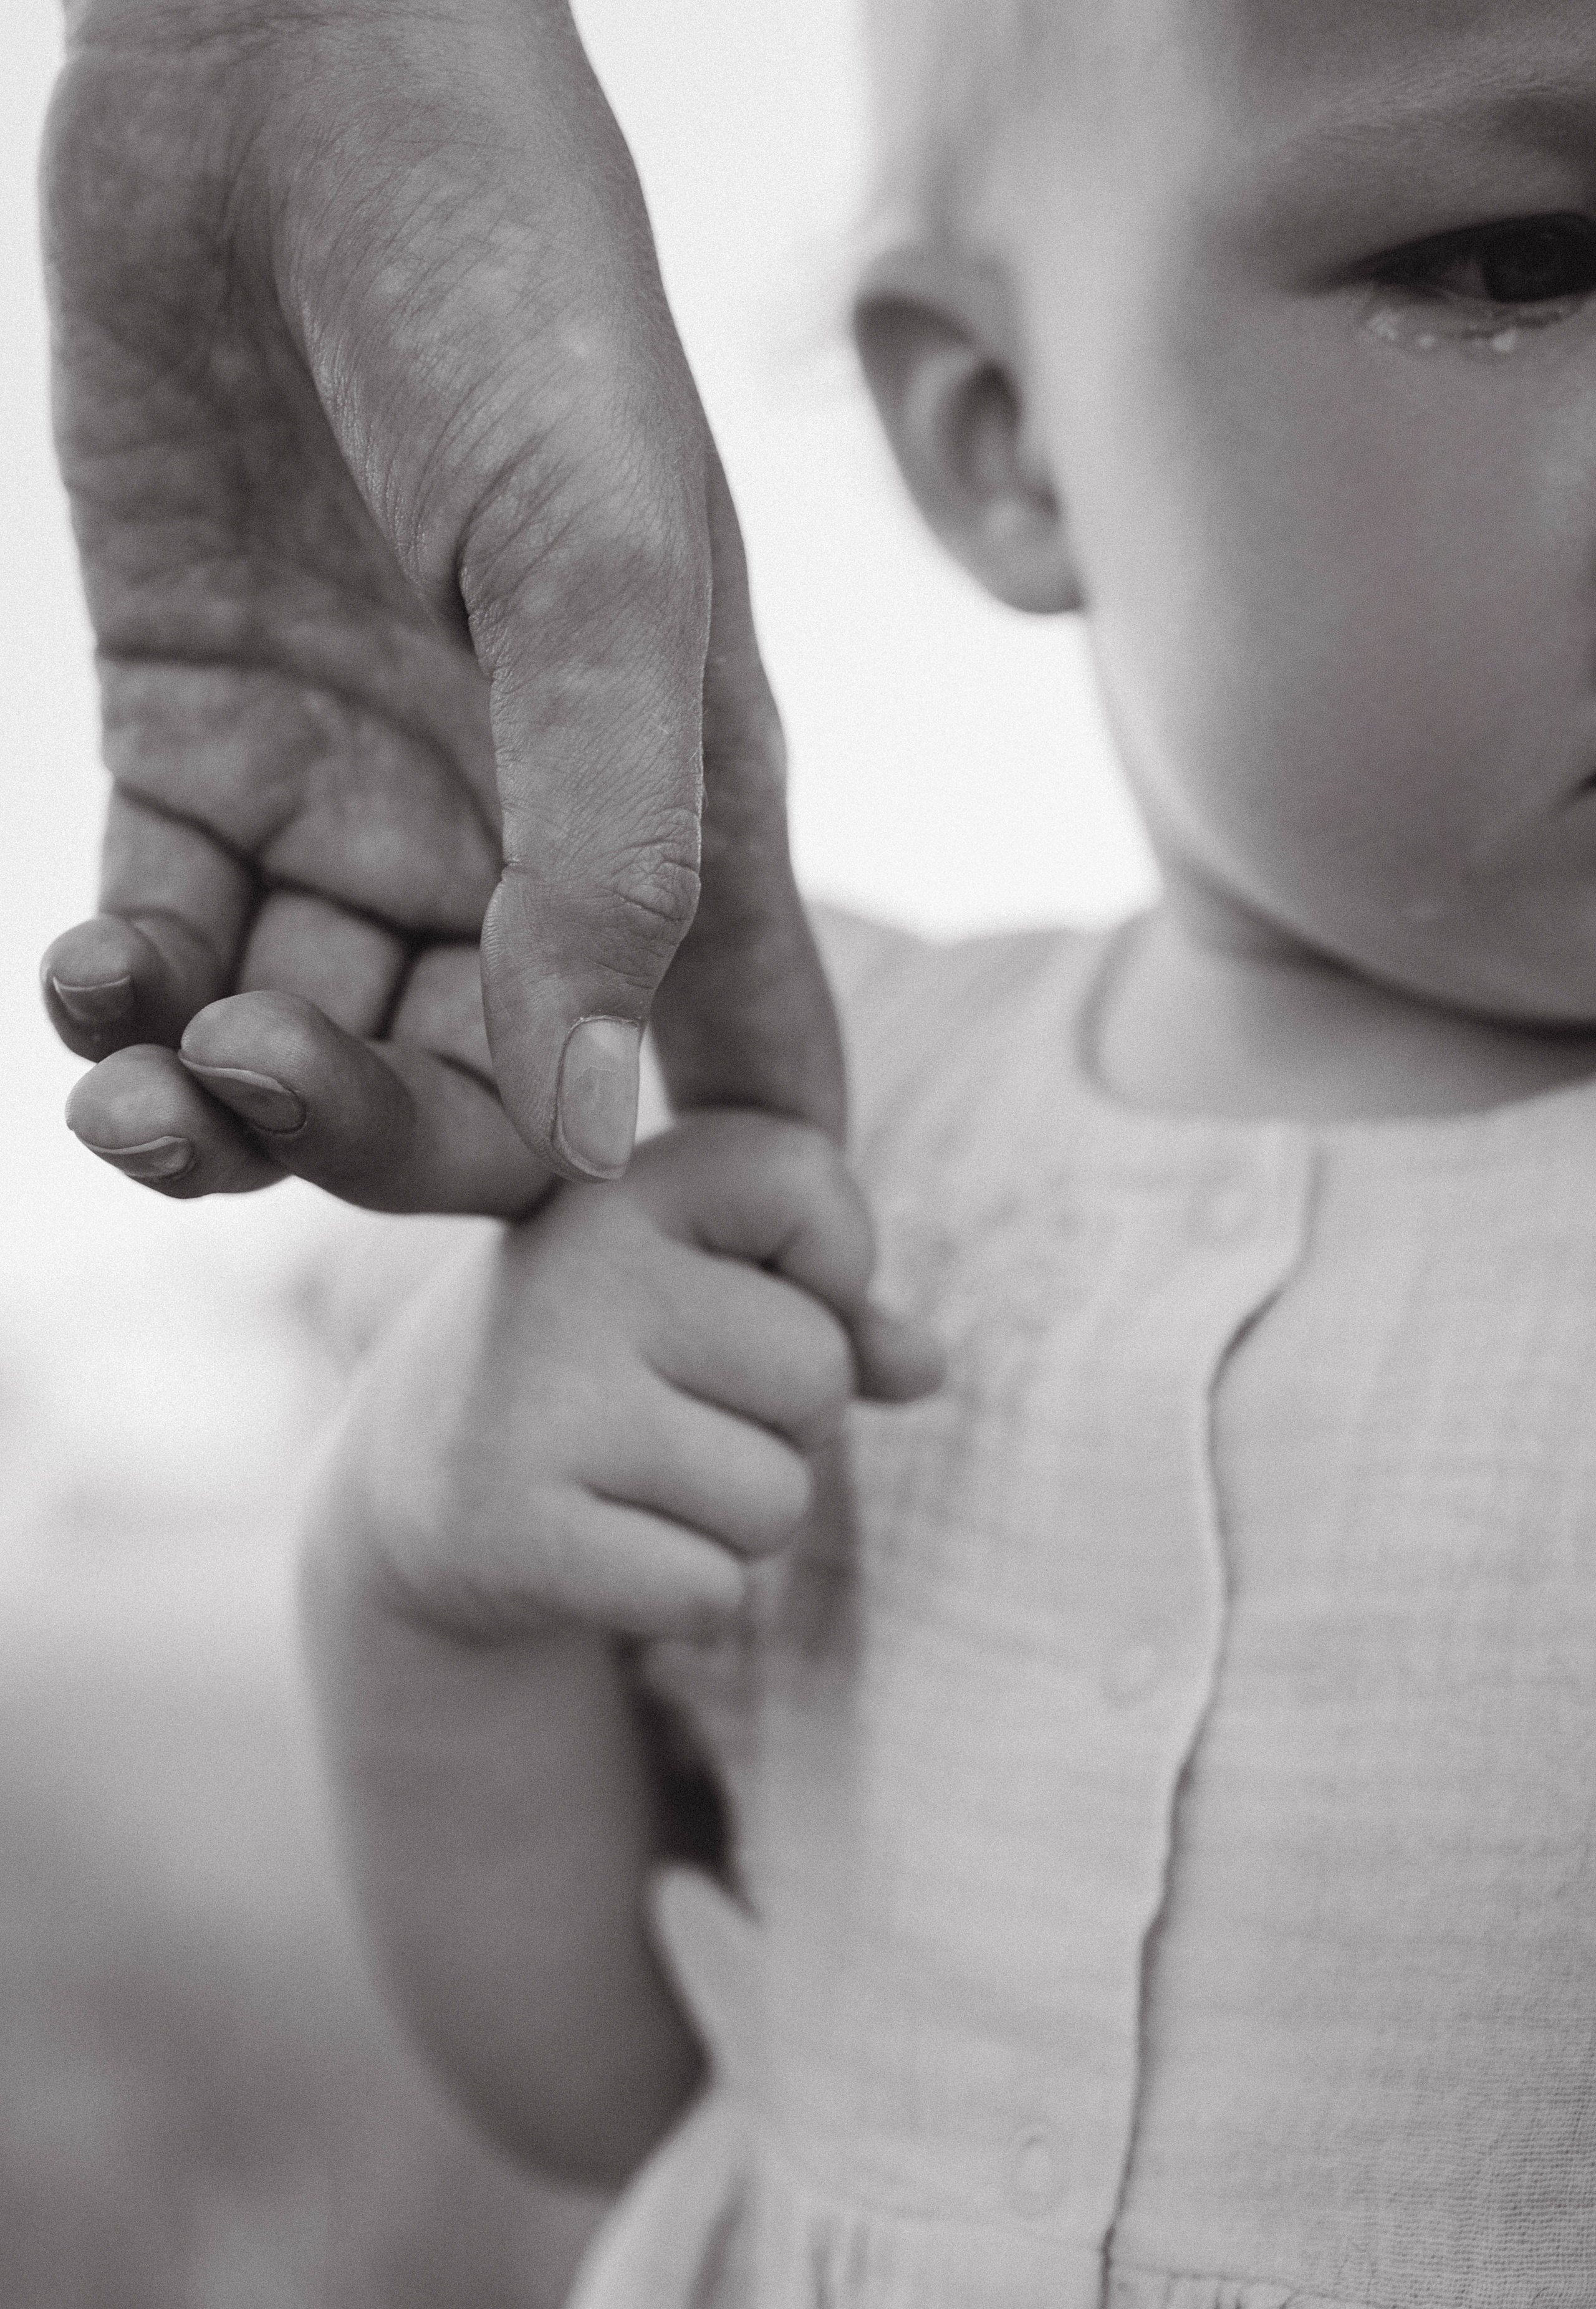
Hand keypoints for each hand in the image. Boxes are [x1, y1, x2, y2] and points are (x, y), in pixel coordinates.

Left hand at [40, 0, 842, 1214]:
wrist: (291, 87)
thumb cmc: (506, 294)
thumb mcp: (593, 578)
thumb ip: (610, 860)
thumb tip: (600, 1135)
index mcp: (682, 813)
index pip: (741, 1075)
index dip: (737, 1217)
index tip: (703, 1330)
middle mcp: (527, 840)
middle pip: (477, 1097)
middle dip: (367, 1131)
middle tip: (258, 1075)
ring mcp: (359, 802)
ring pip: (306, 1042)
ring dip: (218, 1102)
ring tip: (137, 1081)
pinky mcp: (203, 749)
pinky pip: (170, 941)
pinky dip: (124, 998)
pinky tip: (88, 984)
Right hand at [333, 1113, 942, 1641]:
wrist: (416, 1479)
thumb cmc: (608, 1360)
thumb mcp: (708, 1290)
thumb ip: (835, 1306)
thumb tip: (927, 1367)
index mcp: (622, 1182)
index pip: (806, 1181)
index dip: (826, 1262)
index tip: (744, 1289)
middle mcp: (571, 1269)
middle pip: (818, 1371)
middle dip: (788, 1421)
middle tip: (680, 1411)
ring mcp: (534, 1401)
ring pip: (776, 1498)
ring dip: (739, 1517)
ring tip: (640, 1481)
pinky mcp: (514, 1532)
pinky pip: (712, 1593)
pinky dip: (688, 1594)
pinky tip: (609, 1548)